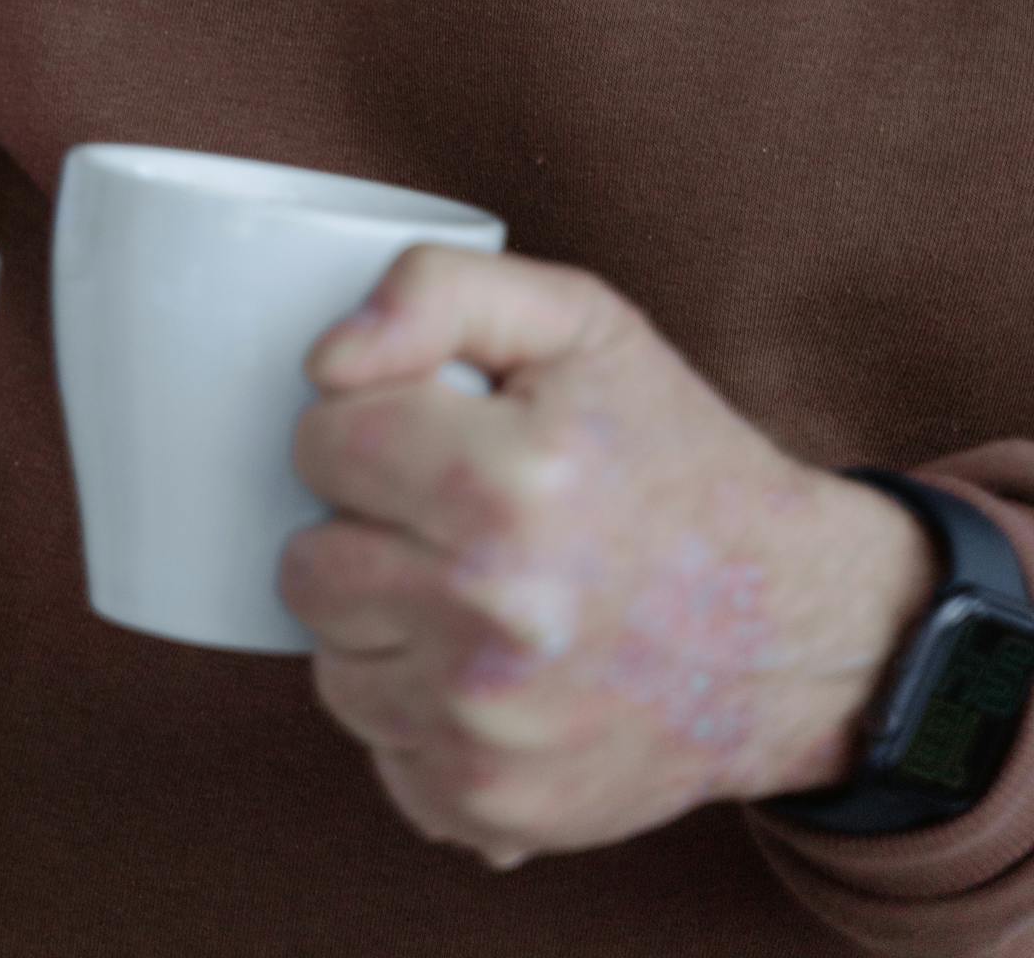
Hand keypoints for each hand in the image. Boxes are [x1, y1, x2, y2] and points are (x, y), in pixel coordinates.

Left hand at [283, 248, 938, 870]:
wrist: (792, 630)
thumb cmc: (670, 455)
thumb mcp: (578, 322)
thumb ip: (436, 290)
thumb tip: (324, 364)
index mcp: (505, 482)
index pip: (321, 442)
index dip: (367, 427)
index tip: (433, 435)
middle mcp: (493, 616)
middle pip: (307, 564)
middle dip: (361, 531)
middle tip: (448, 518)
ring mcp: (488, 727)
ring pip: (331, 665)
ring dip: (380, 628)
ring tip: (472, 593)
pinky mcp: (492, 808)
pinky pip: (379, 750)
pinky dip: (418, 713)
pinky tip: (490, 672)